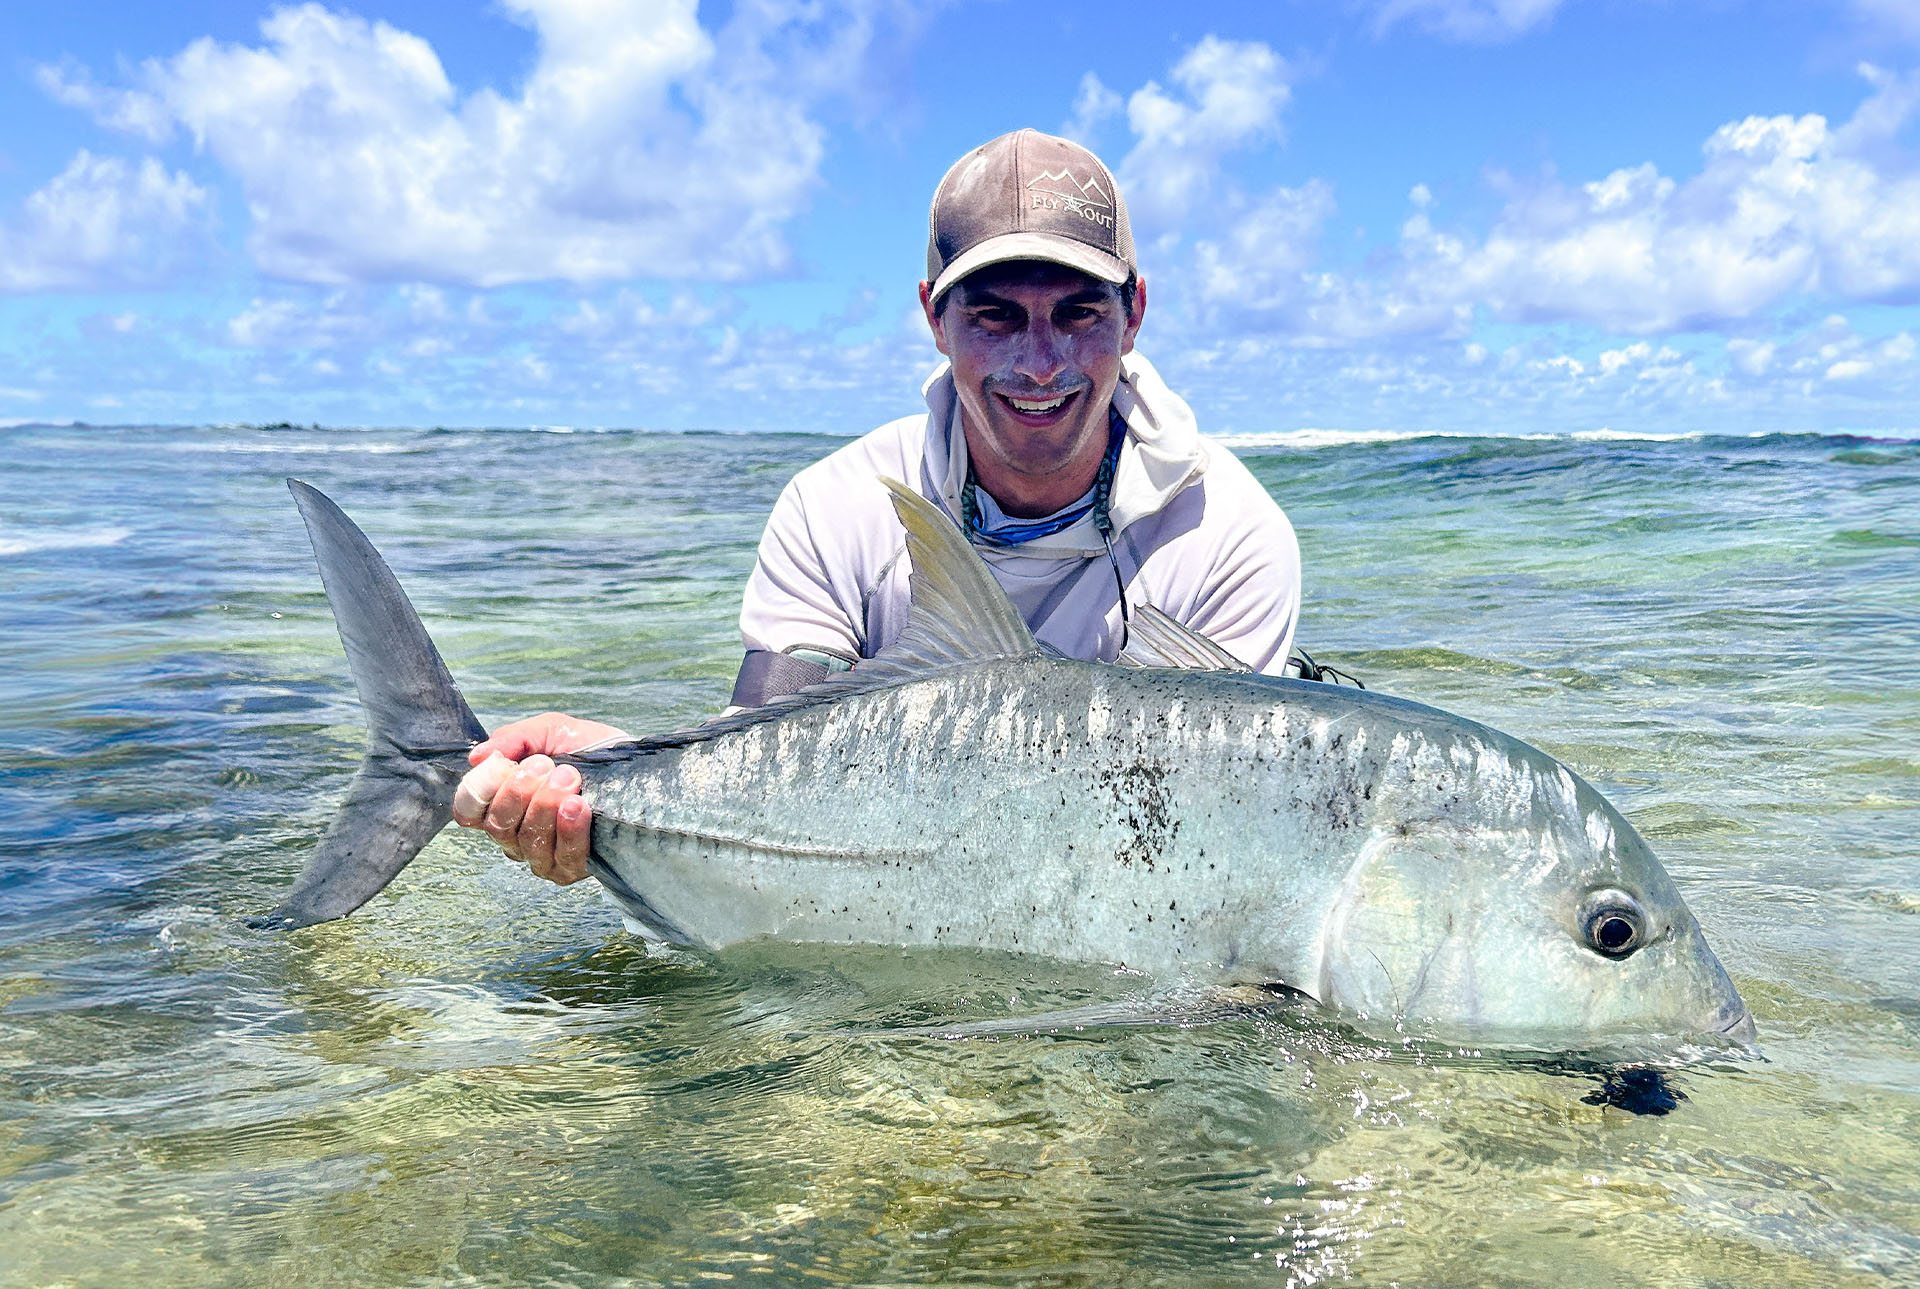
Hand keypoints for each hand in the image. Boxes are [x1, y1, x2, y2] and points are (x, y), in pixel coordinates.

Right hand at [451, 711, 626, 885]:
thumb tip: (478, 758)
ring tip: (569, 777)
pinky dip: (569, 829)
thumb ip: (514, 739)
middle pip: (497, 825)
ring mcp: (542, 855)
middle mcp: (515, 834)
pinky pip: (563, 856)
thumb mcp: (551, 731)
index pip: (467, 811)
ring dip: (547, 805)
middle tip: (547, 765)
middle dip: (520, 791)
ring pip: (528, 840)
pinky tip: (578, 806)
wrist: (638, 766)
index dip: (479, 790)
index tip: (505, 765)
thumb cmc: (590, 750)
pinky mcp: (571, 868)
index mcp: (501, 801)